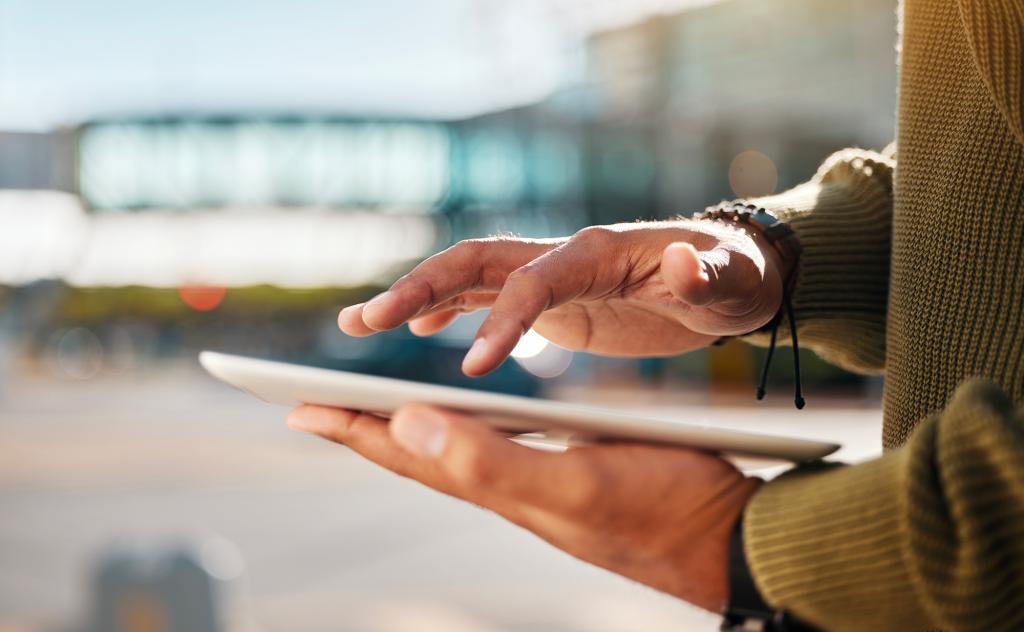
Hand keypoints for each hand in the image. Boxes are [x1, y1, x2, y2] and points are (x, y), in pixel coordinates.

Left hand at [286, 403, 761, 611]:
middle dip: (360, 426)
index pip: (404, 451)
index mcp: (496, 486)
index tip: (291, 405)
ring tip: (373, 410)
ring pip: (452, 449)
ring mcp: (537, 480)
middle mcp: (506, 485)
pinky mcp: (568, 470)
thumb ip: (491, 460)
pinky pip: (493, 446)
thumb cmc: (658, 512)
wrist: (726, 538)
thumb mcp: (572, 485)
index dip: (347, 428)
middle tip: (310, 405)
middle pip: (416, 451)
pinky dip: (461, 426)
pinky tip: (466, 421)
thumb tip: (407, 420)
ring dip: (405, 427)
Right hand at [340, 220, 786, 375]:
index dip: (502, 320)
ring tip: (360, 322)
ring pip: (469, 276)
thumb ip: (705, 273)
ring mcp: (553, 273)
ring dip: (415, 296)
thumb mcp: (731, 281)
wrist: (732, 272)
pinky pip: (486, 296)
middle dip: (420, 288)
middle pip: (476, 262)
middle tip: (366, 321)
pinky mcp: (553, 295)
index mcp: (599, 252)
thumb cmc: (735, 278)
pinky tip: (419, 332)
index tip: (473, 370)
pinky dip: (447, 309)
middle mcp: (564, 255)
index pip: (534, 281)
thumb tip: (681, 259)